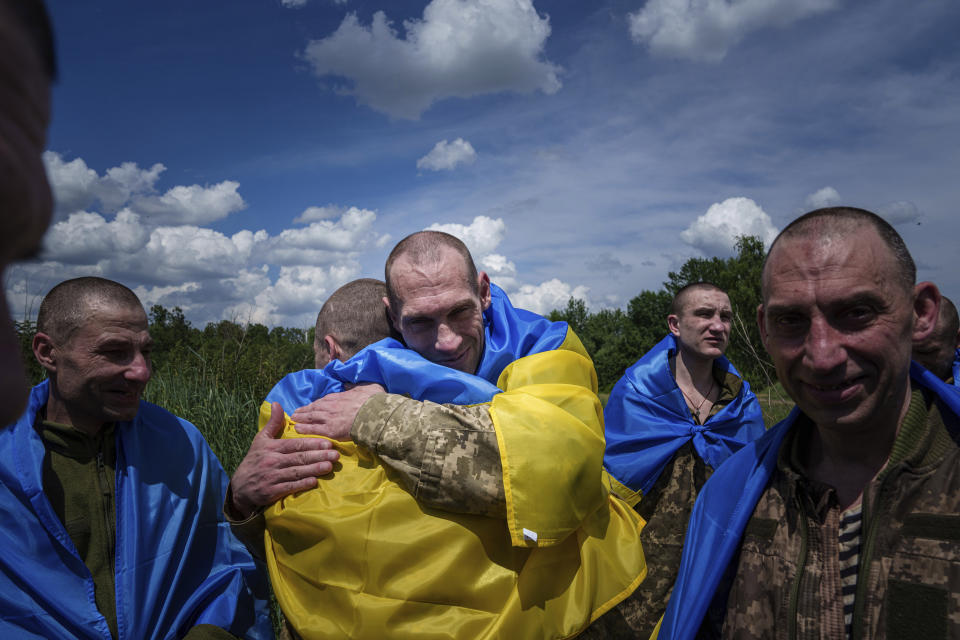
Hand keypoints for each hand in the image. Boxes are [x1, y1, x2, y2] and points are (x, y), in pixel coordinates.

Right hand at [229, 402, 339, 518]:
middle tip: (335, 454)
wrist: (240, 487)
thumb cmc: (254, 460)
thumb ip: (273, 423)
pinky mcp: (271, 491)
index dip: (312, 443)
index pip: (295, 444)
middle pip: (299, 458)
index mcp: (271, 447)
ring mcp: (272, 477)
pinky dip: (302, 484)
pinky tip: (314, 481)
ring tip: (329, 466)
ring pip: (296, 472)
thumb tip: (277, 403)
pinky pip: (289, 487)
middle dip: (318, 456)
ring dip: (314, 469)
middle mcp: (272, 461)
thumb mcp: (261, 439)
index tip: (328, 443)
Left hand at [291, 383, 385, 439]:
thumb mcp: (366, 386)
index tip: (309, 406)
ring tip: (294, 420)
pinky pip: (313, 429)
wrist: (376, 414)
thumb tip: (349, 384)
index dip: (314, 404)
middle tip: (295, 413)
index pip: (322, 400)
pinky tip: (297, 429)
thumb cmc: (373, 400)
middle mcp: (330, 406)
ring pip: (310, 418)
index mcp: (338, 396)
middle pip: (313, 408)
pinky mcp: (330, 431)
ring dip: (300, 418)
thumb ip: (356, 386)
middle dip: (303, 411)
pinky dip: (304, 429)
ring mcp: (329, 419)